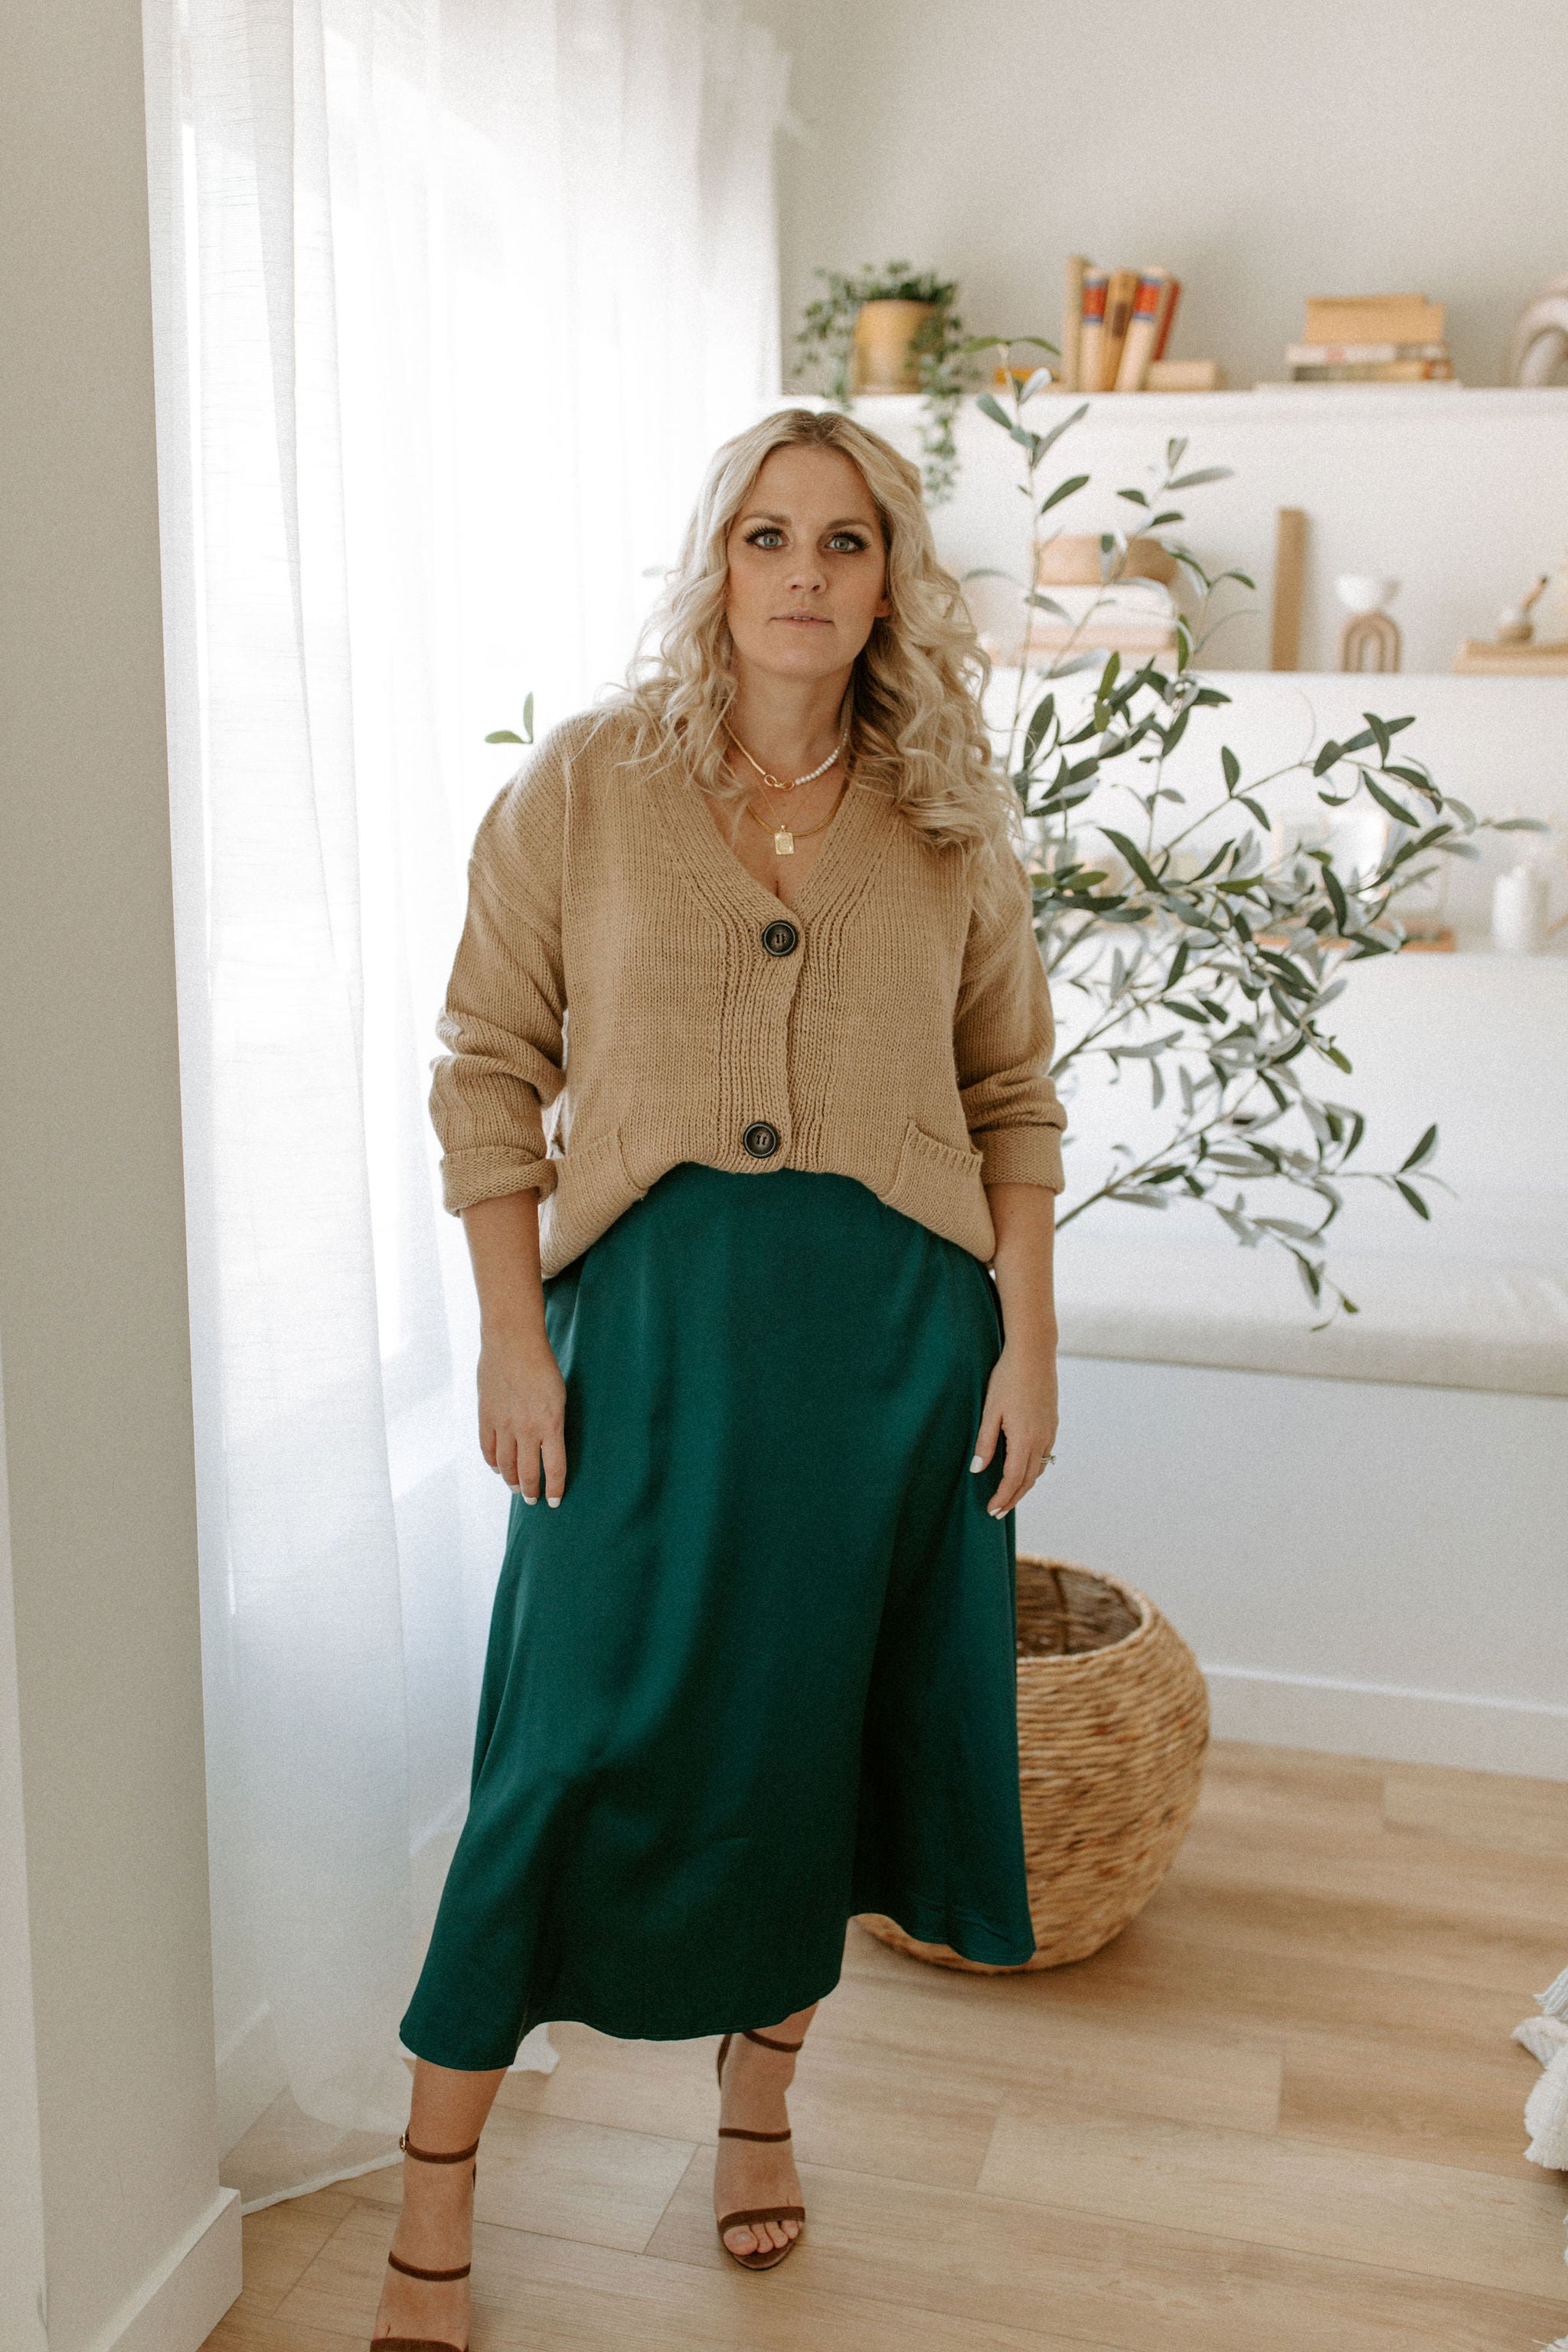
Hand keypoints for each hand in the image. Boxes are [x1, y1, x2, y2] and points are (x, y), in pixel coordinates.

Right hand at [477, 1328, 566, 1504]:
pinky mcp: (486, 1417)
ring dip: (511, 1481)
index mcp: (551, 1424)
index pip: (555, 1468)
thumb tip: (548, 1446)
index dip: (555, 1488)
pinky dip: (493, 1463)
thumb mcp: (558, 1396)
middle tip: (532, 1500)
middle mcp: (527, 1429)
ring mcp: (503, 1425)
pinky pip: (488, 1449)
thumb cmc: (542, 1366)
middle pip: (528, 1472)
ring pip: (506, 1465)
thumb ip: (553, 1424)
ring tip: (516, 1489)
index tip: (555, 1501)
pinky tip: (498, 1469)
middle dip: (531, 1491)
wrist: (512, 1342)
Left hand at [970, 1340, 1058, 1518]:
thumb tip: (977, 1469)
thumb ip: (985, 1442)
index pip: (1013, 1479)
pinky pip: (1044, 1455)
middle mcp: (1041, 1440)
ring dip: (1024, 1485)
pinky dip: (1033, 1469)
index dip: (1002, 1498)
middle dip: (1013, 1498)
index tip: (992, 1511)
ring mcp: (1049, 1432)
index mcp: (1024, 1439)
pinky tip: (1023, 1468)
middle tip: (998, 1512)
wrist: (1034, 1354)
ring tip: (1008, 1494)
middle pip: (1028, 1480)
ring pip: (1039, 1469)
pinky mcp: (1052, 1424)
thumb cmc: (1007, 1378)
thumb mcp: (990, 1410)